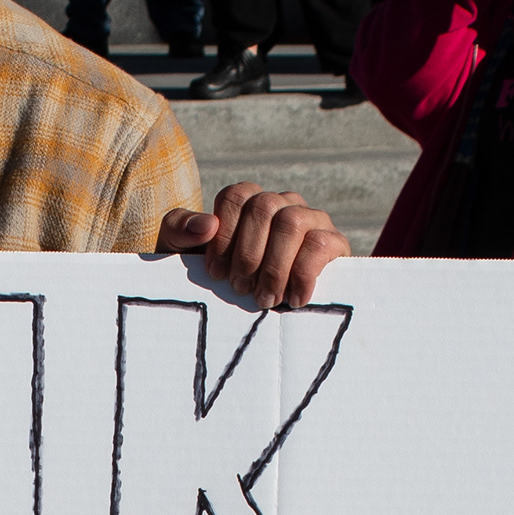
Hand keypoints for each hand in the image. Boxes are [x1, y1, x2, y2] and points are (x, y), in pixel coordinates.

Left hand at [159, 182, 348, 309]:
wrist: (247, 317)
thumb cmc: (219, 280)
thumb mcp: (182, 253)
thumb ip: (180, 230)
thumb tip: (207, 224)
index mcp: (249, 200)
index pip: (236, 196)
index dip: (224, 236)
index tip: (216, 273)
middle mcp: (282, 202)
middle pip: (264, 207)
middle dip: (248, 254)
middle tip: (241, 289)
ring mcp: (311, 219)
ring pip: (291, 222)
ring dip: (274, 266)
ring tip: (265, 299)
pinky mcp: (334, 242)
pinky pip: (321, 244)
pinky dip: (303, 274)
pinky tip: (293, 299)